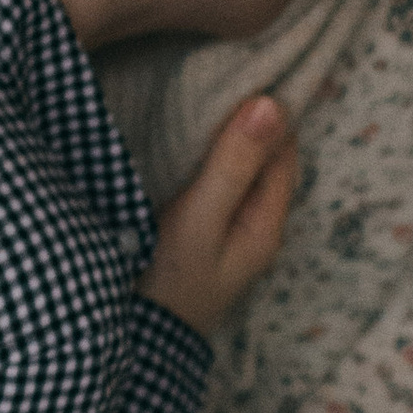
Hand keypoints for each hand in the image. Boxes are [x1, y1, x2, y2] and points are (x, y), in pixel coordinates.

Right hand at [140, 95, 298, 333]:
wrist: (129, 341)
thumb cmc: (165, 283)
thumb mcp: (199, 219)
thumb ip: (233, 165)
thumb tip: (271, 103)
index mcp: (265, 224)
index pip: (283, 151)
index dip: (269, 111)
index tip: (244, 71)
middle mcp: (253, 228)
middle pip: (264, 160)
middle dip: (250, 120)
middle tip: (222, 74)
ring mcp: (225, 232)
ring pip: (239, 170)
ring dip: (226, 138)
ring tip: (202, 96)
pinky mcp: (197, 234)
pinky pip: (213, 183)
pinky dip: (206, 157)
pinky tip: (182, 140)